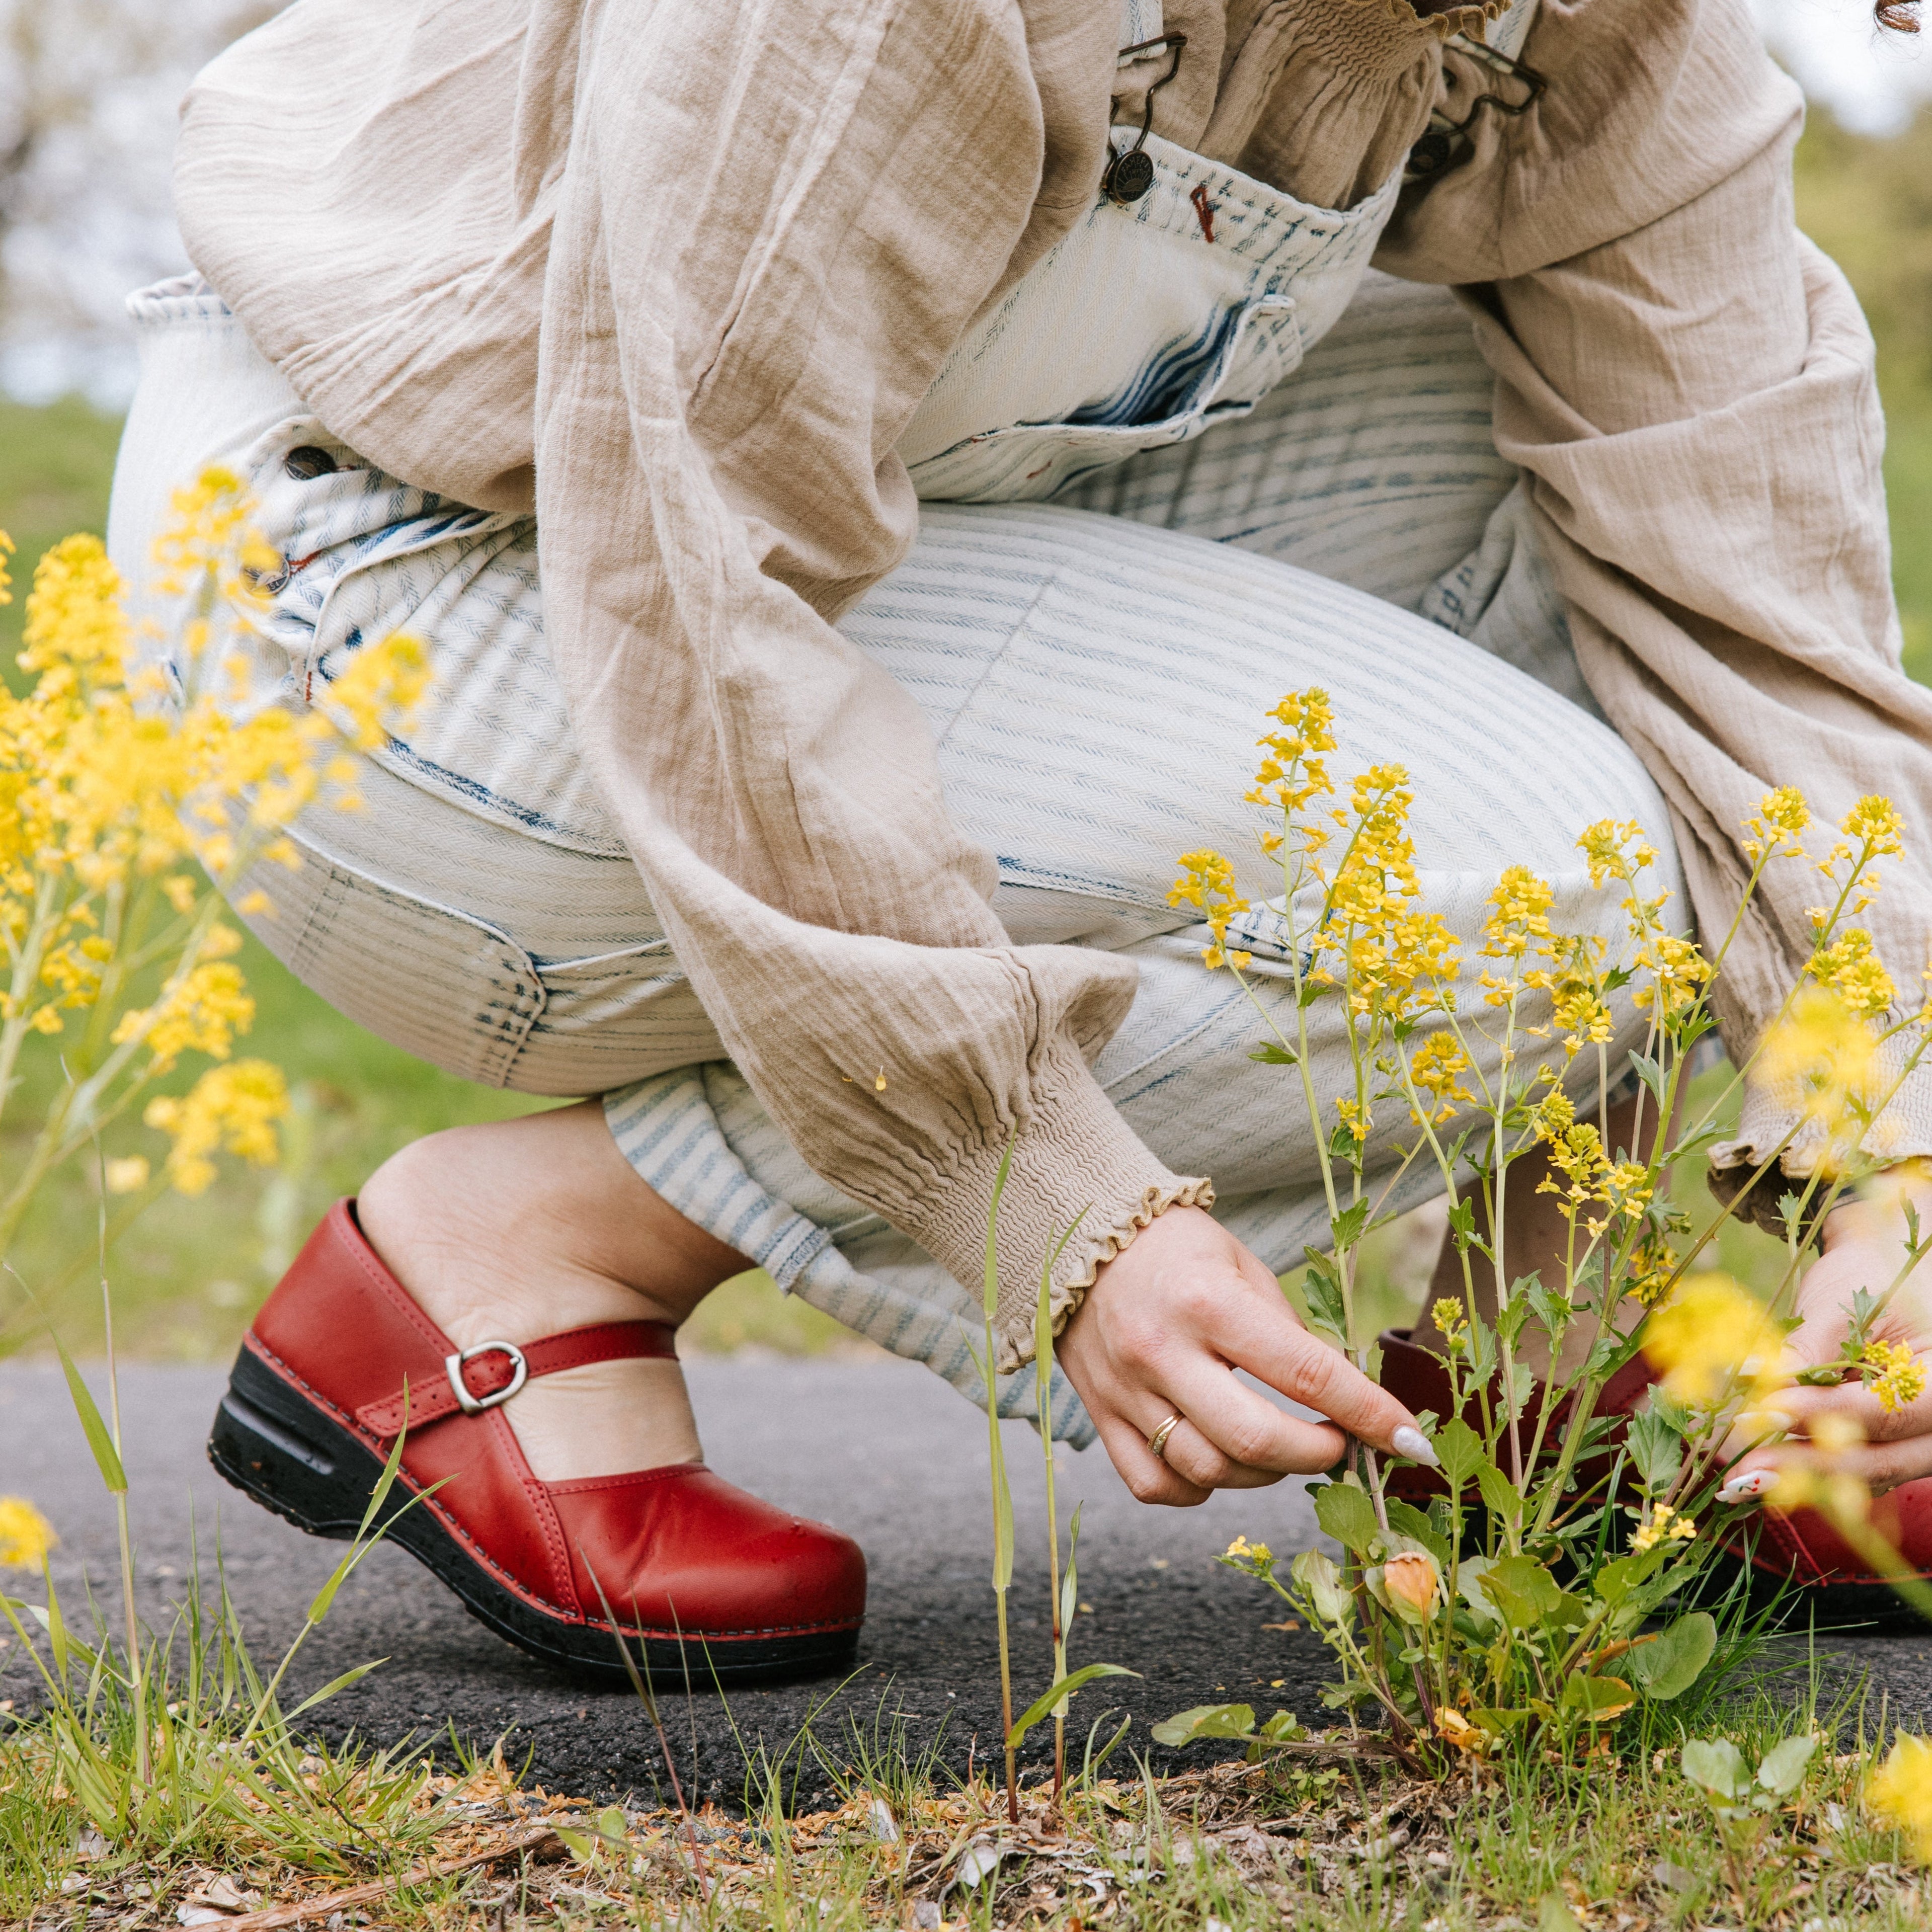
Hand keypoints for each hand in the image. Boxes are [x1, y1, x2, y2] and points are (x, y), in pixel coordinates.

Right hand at [1055, 1205, 1431, 1505]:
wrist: (1076, 1236)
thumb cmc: (1174, 1248)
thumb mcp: (1241, 1265)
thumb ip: (1286, 1331)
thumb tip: (1339, 1396)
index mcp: (1208, 1302)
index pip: (1306, 1373)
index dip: (1368, 1412)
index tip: (1407, 1438)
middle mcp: (1162, 1351)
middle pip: (1255, 1441)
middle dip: (1317, 1455)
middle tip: (1339, 1444)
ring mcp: (1125, 1390)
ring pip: (1208, 1471)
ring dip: (1264, 1475)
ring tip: (1282, 1449)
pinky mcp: (1100, 1415)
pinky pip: (1155, 1484)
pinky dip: (1199, 1488)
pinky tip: (1219, 1462)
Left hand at [1720, 1168, 1931, 1502]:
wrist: (1888, 1272)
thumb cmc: (1870, 1279)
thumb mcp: (1841, 1306)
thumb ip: (1808, 1353)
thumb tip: (1754, 1382)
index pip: (1885, 1410)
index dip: (1824, 1414)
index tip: (1767, 1412)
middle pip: (1883, 1460)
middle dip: (1810, 1467)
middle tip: (1745, 1470)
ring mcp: (1924, 1441)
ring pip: (1870, 1475)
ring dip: (1806, 1480)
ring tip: (1744, 1477)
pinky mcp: (1897, 1448)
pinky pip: (1860, 1471)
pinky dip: (1814, 1474)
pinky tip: (1763, 1472)